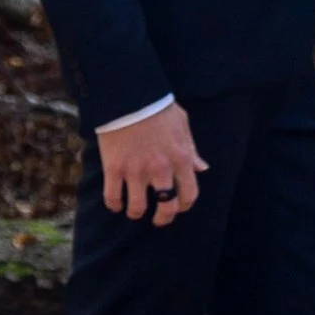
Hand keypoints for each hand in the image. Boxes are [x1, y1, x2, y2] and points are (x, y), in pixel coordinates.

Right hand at [99, 104, 207, 224]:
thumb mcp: (182, 125)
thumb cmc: (157, 108)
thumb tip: (202, 169)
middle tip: (158, 219)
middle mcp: (160, 169)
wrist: (127, 95)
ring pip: (137, 208)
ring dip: (136, 212)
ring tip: (134, 210)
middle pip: (167, 208)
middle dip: (163, 219)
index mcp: (181, 159)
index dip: (185, 206)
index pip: (189, 195)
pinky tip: (116, 203)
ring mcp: (136, 171)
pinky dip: (114, 204)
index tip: (179, 207)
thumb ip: (192, 150)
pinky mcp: (114, 169)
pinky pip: (113, 197)